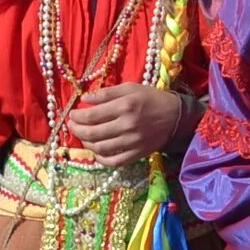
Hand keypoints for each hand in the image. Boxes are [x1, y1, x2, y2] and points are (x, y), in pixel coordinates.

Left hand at [72, 83, 187, 165]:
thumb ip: (106, 93)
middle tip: (72, 125)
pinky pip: (114, 162)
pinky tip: (96, 152)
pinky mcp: (137, 155)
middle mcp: (127, 126)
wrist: (176, 117)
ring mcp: (132, 143)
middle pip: (92, 133)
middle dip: (76, 130)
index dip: (77, 116)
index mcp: (125, 106)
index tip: (72, 114)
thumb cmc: (151, 99)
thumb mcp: (130, 88)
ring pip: (100, 148)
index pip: (92, 115)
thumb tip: (84, 99)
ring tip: (84, 136)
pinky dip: (101, 159)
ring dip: (86, 143)